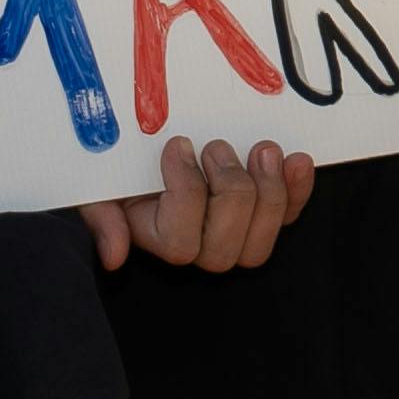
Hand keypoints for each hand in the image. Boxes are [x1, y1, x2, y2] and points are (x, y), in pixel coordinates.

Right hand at [75, 135, 313, 273]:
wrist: (158, 141)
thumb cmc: (124, 165)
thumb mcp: (100, 185)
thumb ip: (102, 217)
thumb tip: (114, 257)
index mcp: (158, 237)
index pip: (179, 243)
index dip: (184, 193)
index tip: (178, 145)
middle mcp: (199, 246)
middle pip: (225, 249)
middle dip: (229, 193)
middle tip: (218, 147)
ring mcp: (235, 233)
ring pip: (261, 242)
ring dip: (268, 192)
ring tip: (260, 150)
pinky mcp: (266, 214)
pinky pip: (290, 216)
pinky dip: (298, 189)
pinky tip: (297, 161)